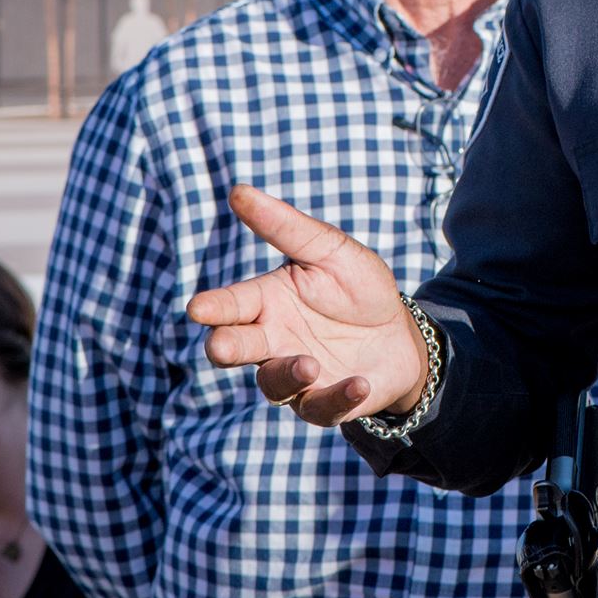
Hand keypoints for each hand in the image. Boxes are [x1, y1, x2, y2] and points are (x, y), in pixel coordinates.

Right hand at [186, 186, 429, 424]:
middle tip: (222, 345)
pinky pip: (320, 407)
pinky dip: (337, 397)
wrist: (399, 332)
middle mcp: (271, 340)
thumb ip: (285, 227)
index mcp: (265, 301)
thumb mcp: (329, 250)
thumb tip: (238, 191)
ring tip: (309, 364)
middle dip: (226, 347)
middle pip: (235, 348)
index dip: (214, 307)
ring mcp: (294, 375)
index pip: (231, 304)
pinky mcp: (324, 402)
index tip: (198, 308)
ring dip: (287, 374)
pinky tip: (358, 383)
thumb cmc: (357, 287)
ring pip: (273, 383)